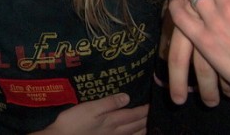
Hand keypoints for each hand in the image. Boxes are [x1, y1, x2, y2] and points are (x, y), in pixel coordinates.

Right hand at [31, 94, 146, 134]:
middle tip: (155, 112)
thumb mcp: (90, 108)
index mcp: (112, 120)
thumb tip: (127, 97)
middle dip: (147, 118)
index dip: (144, 109)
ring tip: (150, 125)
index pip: (134, 114)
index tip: (152, 103)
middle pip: (136, 125)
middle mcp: (115, 132)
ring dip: (143, 129)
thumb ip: (109, 103)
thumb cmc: (74, 122)